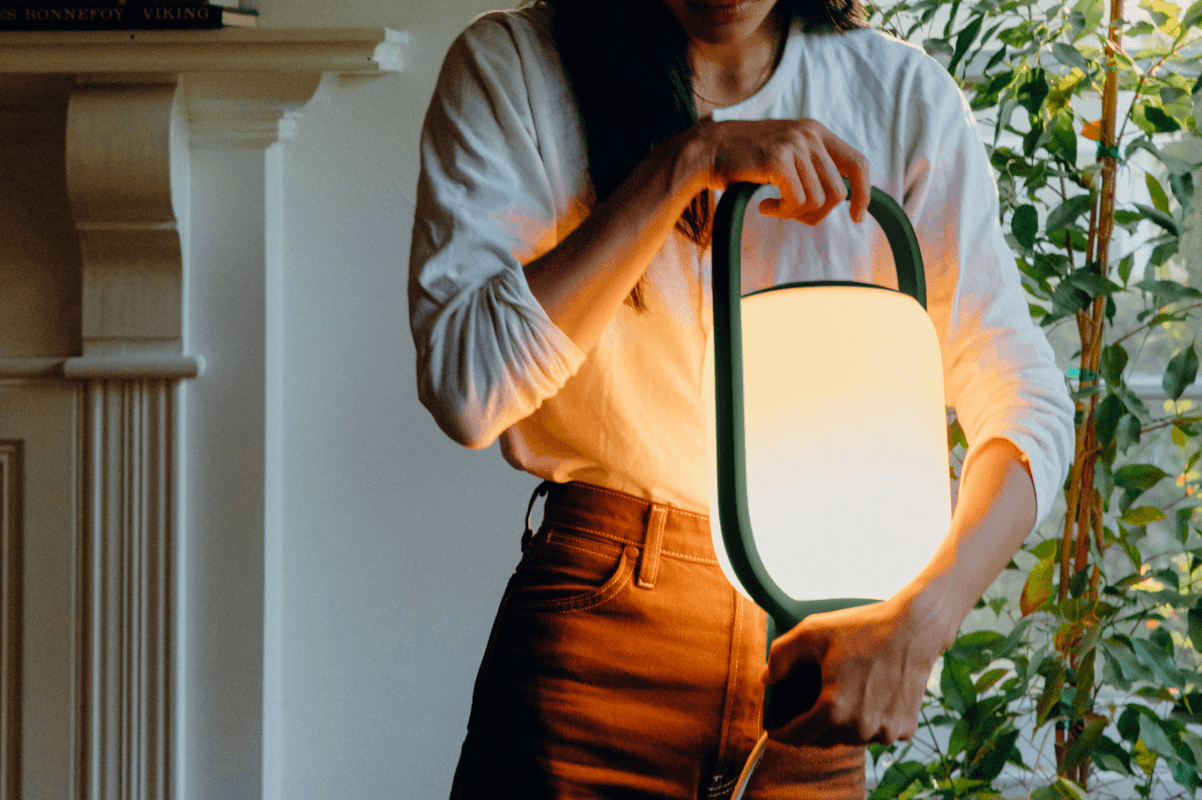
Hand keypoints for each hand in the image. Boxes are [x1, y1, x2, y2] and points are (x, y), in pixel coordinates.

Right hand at [699, 118, 869, 225]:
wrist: (707, 150)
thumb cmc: (744, 160)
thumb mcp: (785, 154)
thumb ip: (811, 167)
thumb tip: (841, 197)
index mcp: (815, 131)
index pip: (857, 162)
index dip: (863, 193)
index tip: (857, 217)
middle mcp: (809, 134)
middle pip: (837, 192)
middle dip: (817, 214)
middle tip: (792, 215)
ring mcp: (794, 145)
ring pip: (817, 201)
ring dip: (794, 214)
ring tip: (774, 207)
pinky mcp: (778, 160)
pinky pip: (796, 202)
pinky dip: (781, 212)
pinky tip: (764, 206)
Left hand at [762, 594, 953, 746]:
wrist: (913, 629)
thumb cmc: (862, 629)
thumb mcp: (811, 632)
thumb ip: (780, 656)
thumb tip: (767, 679)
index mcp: (834, 708)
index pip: (798, 736)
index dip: (781, 734)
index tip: (774, 730)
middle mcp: (860, 727)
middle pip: (823, 739)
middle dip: (810, 726)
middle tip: (807, 707)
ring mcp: (885, 731)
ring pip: (849, 738)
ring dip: (839, 725)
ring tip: (840, 697)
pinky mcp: (904, 728)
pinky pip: (875, 734)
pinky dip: (867, 723)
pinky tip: (866, 699)